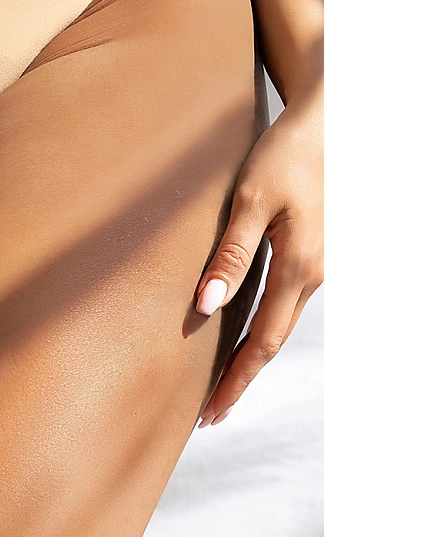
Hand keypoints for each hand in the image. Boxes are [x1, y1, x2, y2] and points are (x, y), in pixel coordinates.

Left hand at [194, 84, 322, 425]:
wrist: (329, 122)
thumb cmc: (286, 154)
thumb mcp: (251, 200)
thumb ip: (231, 253)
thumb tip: (206, 304)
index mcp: (299, 268)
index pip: (263, 341)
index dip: (236, 380)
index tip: (211, 414)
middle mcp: (315, 274)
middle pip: (273, 340)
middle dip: (240, 377)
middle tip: (210, 412)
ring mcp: (319, 264)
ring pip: (280, 321)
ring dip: (251, 353)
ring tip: (220, 377)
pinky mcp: (313, 250)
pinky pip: (285, 298)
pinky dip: (262, 323)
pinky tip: (242, 326)